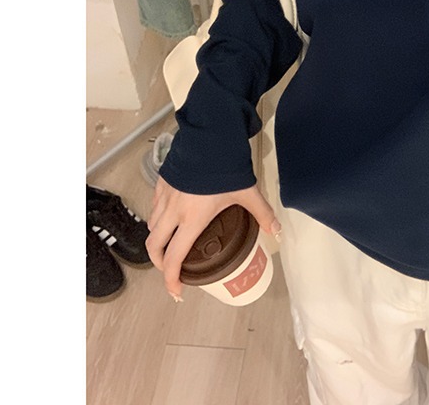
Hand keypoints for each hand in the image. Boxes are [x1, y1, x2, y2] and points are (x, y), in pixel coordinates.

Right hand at [146, 176, 281, 300]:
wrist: (210, 136)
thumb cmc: (227, 167)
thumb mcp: (248, 193)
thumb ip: (262, 213)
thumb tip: (276, 231)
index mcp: (192, 219)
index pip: (174, 257)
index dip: (171, 279)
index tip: (177, 291)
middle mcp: (173, 211)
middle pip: (154, 246)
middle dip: (160, 263)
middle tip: (171, 269)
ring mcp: (165, 196)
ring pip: (152, 225)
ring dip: (158, 238)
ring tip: (172, 243)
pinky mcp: (161, 182)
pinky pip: (154, 205)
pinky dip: (158, 216)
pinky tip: (171, 214)